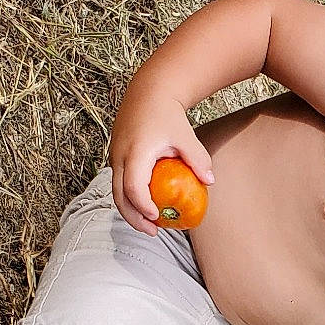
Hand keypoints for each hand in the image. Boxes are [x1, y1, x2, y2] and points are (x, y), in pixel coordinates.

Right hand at [109, 86, 212, 234]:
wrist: (148, 93)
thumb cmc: (168, 115)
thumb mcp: (186, 136)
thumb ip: (198, 159)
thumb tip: (210, 182)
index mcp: (136, 151)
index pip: (134, 186)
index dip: (143, 206)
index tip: (157, 217)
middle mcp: (119, 155)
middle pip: (119, 195)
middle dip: (134, 217)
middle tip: (153, 232)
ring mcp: (114, 156)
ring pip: (115, 191)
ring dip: (130, 211)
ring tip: (149, 225)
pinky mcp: (115, 156)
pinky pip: (118, 183)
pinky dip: (129, 198)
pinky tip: (146, 207)